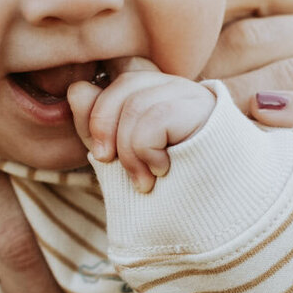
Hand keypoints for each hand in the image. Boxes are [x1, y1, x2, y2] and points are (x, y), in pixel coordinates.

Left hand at [69, 59, 214, 192]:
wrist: (214, 211)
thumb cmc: (168, 184)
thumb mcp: (121, 155)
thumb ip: (98, 125)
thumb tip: (77, 89)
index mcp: (154, 92)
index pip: (115, 81)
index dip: (98, 115)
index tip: (102, 154)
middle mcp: (174, 86)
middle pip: (123, 85)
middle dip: (103, 127)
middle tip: (105, 163)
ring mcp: (192, 94)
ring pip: (136, 105)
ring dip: (129, 152)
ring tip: (142, 181)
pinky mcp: (204, 108)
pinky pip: (156, 118)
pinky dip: (148, 152)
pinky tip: (163, 171)